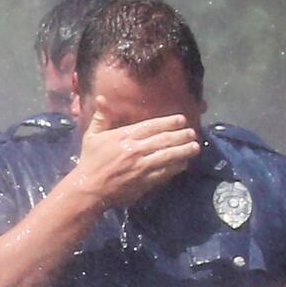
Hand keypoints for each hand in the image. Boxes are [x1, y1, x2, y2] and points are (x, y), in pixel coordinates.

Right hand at [63, 112, 204, 212]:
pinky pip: (165, 172)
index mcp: (124, 136)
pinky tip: (184, 163)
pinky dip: (176, 167)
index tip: (181, 119)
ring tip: (195, 146)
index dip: (168, 122)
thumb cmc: (91, 160)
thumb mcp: (92, 135)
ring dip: (183, 151)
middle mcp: (136, 150)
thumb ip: (101, 116)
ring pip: (168, 156)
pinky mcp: (145, 181)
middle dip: (181, 135)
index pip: (151, 126)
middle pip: (164, 140)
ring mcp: (142, 167)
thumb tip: (102, 97)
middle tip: (192, 132)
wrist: (90, 188)